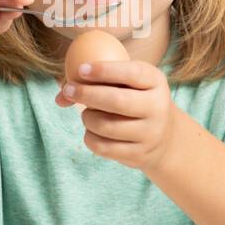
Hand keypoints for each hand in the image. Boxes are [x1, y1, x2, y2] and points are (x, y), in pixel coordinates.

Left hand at [56, 59, 179, 171]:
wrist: (163, 135)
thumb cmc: (133, 99)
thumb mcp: (125, 83)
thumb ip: (95, 82)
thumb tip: (61, 96)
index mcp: (155, 81)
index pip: (131, 73)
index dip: (104, 70)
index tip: (81, 70)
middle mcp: (157, 107)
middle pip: (117, 101)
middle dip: (87, 94)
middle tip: (68, 90)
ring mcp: (150, 133)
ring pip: (106, 126)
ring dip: (87, 118)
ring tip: (87, 114)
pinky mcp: (139, 154)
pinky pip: (103, 147)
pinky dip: (90, 137)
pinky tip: (92, 131)